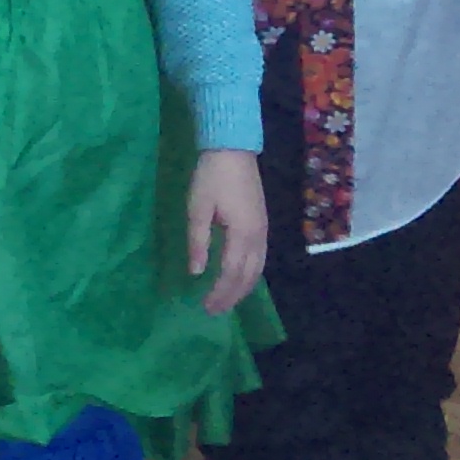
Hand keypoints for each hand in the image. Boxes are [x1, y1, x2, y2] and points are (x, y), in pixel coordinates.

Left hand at [187, 149, 269, 315]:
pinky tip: (240, 278)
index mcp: (242, 233)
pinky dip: (251, 274)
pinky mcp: (262, 223)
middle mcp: (258, 236)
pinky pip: (260, 258)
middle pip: (248, 276)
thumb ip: (197, 241)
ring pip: (258, 269)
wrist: (233, 149)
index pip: (232, 273)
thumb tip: (196, 272)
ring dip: (243, 288)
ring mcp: (263, 230)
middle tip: (215, 311)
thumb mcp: (197, 207)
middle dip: (232, 296)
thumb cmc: (211, 176)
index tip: (206, 307)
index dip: (220, 292)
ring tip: (227, 301)